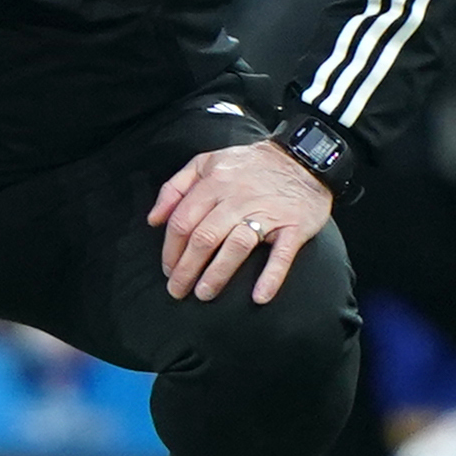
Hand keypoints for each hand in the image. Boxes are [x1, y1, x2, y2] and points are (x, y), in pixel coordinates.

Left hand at [147, 140, 332, 304]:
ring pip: (236, 246)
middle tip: (177, 290)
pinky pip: (281, 254)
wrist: (302, 158)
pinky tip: (259, 297)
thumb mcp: (207, 162)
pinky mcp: (294, 226)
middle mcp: (237, 198)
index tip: (168, 269)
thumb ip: (175, 187)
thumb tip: (153, 219)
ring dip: (217, 274)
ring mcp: (267, 212)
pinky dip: (271, 277)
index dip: (171, 249)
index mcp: (214, 182)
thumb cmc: (249, 165)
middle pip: (204, 238)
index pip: (183, 221)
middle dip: (186, 269)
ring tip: (204, 293)